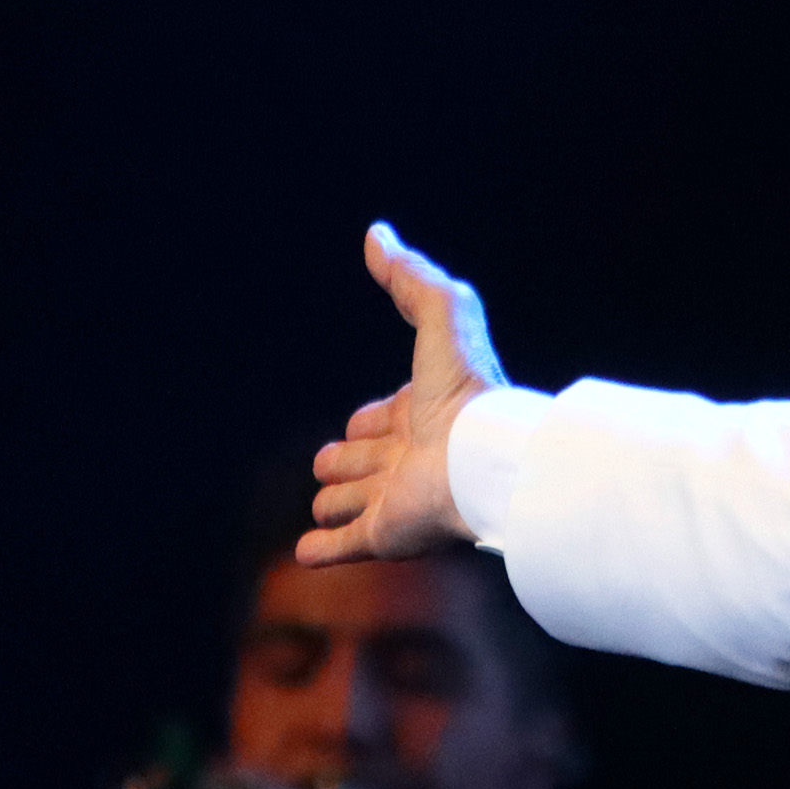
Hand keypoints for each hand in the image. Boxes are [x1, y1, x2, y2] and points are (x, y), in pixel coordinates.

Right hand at [304, 222, 507, 564]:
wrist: (484, 461)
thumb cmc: (468, 391)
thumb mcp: (442, 316)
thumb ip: (412, 279)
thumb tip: (377, 234)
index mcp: (423, 414)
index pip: (385, 418)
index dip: (372, 419)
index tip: (363, 422)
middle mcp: (410, 457)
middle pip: (366, 461)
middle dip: (347, 461)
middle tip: (333, 462)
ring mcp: (398, 499)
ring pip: (355, 502)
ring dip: (337, 504)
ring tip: (325, 506)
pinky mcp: (388, 534)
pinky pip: (349, 545)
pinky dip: (325, 549)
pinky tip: (305, 553)